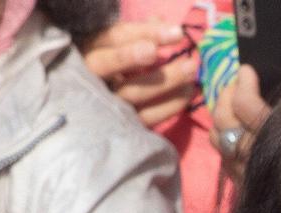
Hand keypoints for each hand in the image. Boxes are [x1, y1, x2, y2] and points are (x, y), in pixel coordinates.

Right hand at [81, 21, 197, 128]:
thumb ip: (139, 34)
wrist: (105, 109)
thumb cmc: (118, 66)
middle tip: (161, 51)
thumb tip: (160, 19)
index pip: (113, 37)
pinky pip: (146, 116)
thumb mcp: (123, 46)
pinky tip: (189, 92)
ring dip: (163, 80)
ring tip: (191, 69)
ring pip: (130, 92)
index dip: (144, 32)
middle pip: (105, 64)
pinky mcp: (124, 124)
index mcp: (89, 49)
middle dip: (133, 55)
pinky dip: (170, 105)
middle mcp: (89, 75)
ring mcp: (105, 103)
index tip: (177, 32)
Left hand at [208, 64, 270, 180]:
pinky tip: (236, 137)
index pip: (244, 104)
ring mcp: (248, 174)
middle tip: (238, 86)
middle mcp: (256, 155)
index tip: (246, 70)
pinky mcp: (246, 189)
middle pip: (224, 119)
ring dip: (221, 120)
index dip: (243, 83)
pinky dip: (225, 143)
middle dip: (227, 97)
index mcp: (278, 136)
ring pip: (218, 139)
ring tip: (234, 111)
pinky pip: (225, 160)